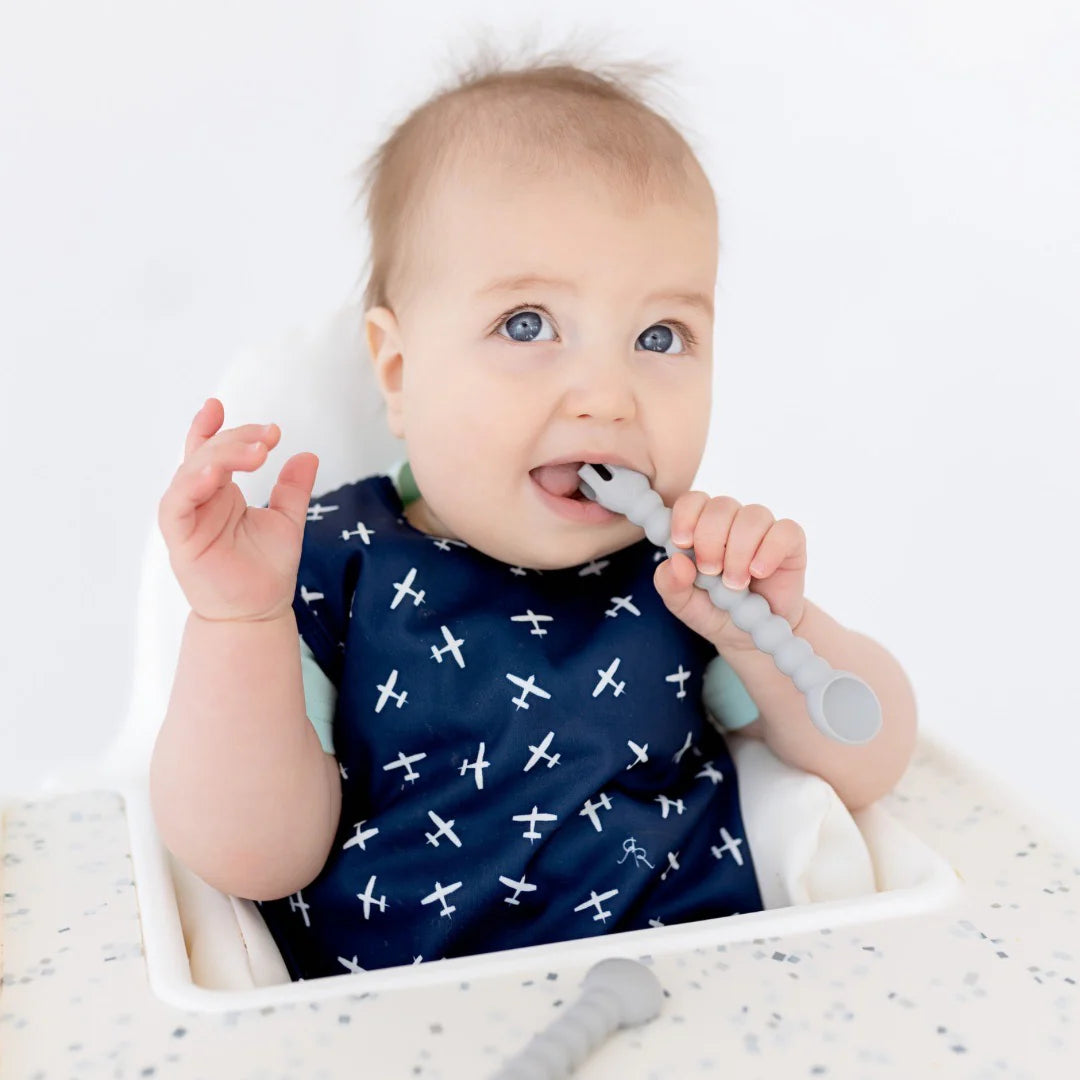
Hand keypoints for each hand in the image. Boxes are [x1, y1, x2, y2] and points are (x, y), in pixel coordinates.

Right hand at [157, 397, 319, 622]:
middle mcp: (200, 500)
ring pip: (191, 473)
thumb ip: (293, 489)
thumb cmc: (266, 569)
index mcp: (220, 492)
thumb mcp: (287, 521)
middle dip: (235, 439)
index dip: (211, 426)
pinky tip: (216, 474)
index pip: (209, 450)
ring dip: (220, 456)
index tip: (219, 404)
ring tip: (255, 451)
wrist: (258, 612)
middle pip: (206, 454)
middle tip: (269, 435)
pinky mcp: (180, 538)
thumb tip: (307, 455)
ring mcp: (188, 517)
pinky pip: (177, 505)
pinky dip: (192, 485)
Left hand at [652, 492, 807, 650]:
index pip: (692, 501)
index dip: (686, 516)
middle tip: (710, 571)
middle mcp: (732, 521)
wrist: (751, 636)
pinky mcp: (790, 542)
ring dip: (739, 551)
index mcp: (701, 526)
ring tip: (735, 583)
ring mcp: (762, 529)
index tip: (682, 544)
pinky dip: (769, 551)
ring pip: (752, 516)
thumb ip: (670, 584)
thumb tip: (675, 560)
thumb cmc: (715, 611)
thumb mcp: (683, 604)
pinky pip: (785, 531)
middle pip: (721, 506)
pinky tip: (759, 572)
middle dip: (711, 540)